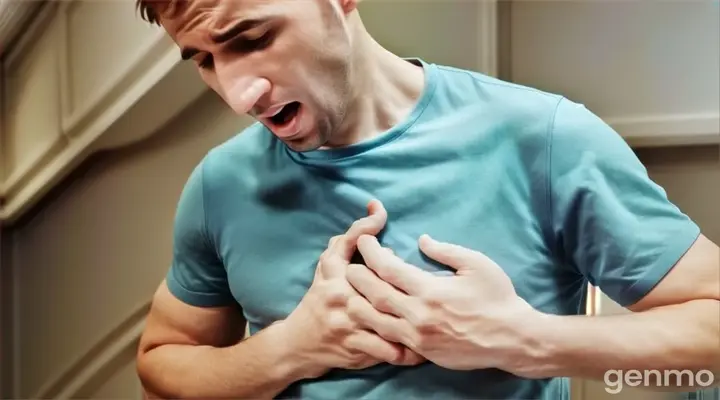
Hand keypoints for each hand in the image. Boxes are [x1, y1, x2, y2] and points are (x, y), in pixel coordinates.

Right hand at [283, 200, 423, 378]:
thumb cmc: (321, 298)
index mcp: (333, 271)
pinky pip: (386, 349)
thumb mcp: (328, 267)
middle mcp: (339, 294)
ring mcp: (348, 323)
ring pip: (387, 318)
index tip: (381, 212)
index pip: (350, 240)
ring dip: (413, 321)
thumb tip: (376, 216)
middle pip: (379, 282)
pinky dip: (406, 350)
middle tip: (430, 287)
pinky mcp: (355, 347)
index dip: (367, 225)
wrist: (299, 343)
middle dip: (405, 282)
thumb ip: (348, 241)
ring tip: (438, 319)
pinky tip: (423, 348)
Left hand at [345, 234, 541, 374]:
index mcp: (430, 289)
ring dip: (359, 305)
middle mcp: (419, 314)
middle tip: (351, 265)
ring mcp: (418, 336)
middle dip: (357, 277)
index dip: (371, 252)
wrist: (513, 339)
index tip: (364, 241)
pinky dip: (375, 327)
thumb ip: (446, 251)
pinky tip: (370, 319)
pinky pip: (389, 340)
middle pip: (374, 294)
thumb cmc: (497, 297)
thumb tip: (421, 240)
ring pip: (375, 321)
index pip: (388, 268)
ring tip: (351, 293)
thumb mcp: (477, 264)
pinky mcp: (422, 352)